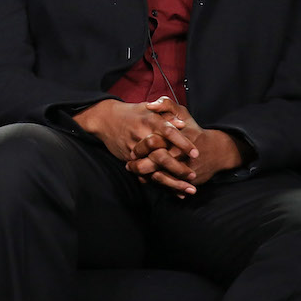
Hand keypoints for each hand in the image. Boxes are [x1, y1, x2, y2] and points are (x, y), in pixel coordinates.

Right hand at [73, 98, 198, 194]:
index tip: (196, 153)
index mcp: (149, 121)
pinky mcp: (128, 158)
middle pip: (162, 155)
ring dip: (171, 180)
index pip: (169, 132)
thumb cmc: (131, 113)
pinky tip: (173, 192)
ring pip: (154, 168)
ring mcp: (134, 149)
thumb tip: (182, 124)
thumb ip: (166, 114)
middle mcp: (142, 136)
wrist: (105, 119)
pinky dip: (159, 183)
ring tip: (188, 188)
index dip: (183, 143)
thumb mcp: (148, 108)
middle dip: (178, 167)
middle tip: (193, 175)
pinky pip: (144, 173)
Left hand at [126, 100, 244, 190]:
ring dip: (145, 176)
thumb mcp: (182, 113)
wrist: (217, 151)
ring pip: (160, 177)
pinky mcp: (188, 180)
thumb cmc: (194, 130)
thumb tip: (150, 106)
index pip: (152, 143)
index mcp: (175, 137)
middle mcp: (180, 154)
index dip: (140, 148)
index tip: (132, 151)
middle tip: (129, 165)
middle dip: (139, 165)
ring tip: (135, 172)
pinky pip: (170, 186)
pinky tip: (147, 179)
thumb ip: (166, 105)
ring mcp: (185, 169)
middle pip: (154, 162)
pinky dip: (157, 184)